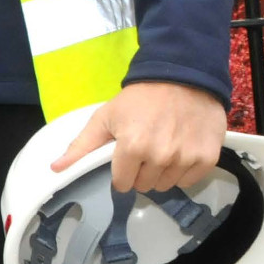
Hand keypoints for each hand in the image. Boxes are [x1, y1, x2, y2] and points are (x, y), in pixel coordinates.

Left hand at [51, 81, 227, 192]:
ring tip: (161, 148)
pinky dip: (183, 171)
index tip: (124, 160)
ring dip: (161, 172)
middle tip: (143, 150)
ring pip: (166, 185)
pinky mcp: (207, 158)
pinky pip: (189, 181)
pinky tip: (179, 151)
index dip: (120, 173)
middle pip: (144, 185)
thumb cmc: (138, 99)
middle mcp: (160, 156)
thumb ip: (81, 146)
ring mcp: (186, 158)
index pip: (122, 184)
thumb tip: (56, 169)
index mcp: (132, 147)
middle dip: (140, 172)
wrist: (181, 78)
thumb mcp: (104, 117)